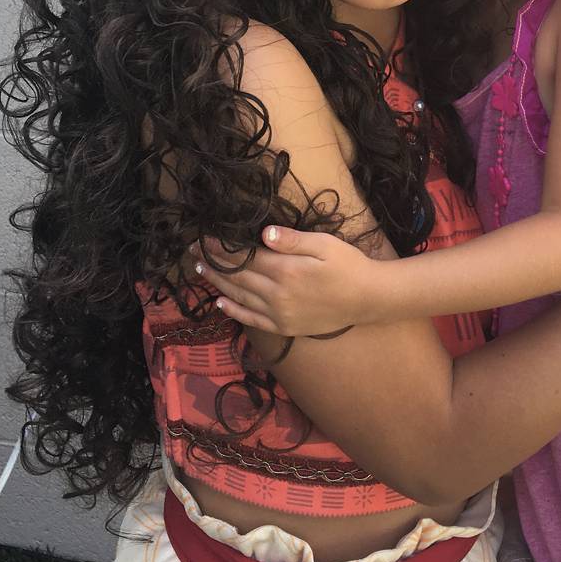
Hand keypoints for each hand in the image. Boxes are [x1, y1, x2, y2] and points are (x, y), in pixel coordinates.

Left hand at [191, 227, 374, 335]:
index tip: (204, 238)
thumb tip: (263, 234)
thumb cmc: (348, 265)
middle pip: (237, 276)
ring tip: (200, 270)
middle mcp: (277, 295)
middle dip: (214, 262)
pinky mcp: (284, 326)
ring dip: (218, 283)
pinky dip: (234, 310)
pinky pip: (252, 319)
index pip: (244, 257)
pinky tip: (220, 302)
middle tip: (193, 251)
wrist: (367, 299)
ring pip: (239, 296)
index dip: (222, 248)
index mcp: (285, 270)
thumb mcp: (324, 244)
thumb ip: (292, 240)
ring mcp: (279, 314)